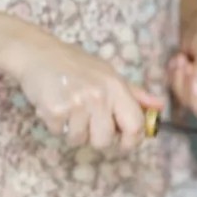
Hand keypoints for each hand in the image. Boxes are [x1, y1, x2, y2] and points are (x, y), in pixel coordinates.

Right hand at [9, 29, 164, 151]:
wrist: (37, 52)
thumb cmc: (76, 65)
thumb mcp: (109, 73)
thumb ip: (134, 94)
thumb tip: (159, 107)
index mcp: (116, 88)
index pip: (135, 126)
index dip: (132, 141)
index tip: (124, 143)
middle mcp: (99, 96)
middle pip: (105, 140)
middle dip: (96, 137)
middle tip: (87, 120)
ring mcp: (76, 103)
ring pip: (80, 140)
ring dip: (73, 130)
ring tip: (69, 108)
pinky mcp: (54, 110)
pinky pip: (59, 132)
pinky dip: (55, 124)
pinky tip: (54, 104)